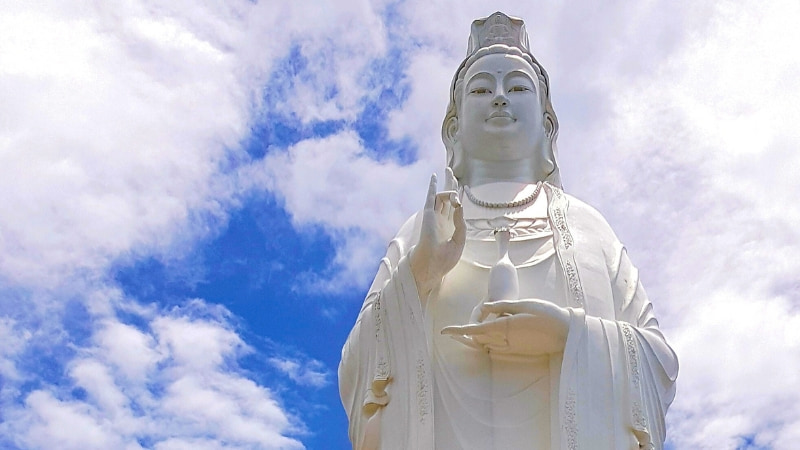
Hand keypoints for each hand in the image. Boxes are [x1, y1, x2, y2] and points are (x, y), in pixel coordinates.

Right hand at [409, 168, 466, 303]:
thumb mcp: (459, 241)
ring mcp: (434, 216)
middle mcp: (441, 220)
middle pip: (446, 199)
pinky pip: (431, 197)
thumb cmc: (444, 259)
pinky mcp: (428, 214)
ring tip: (455, 191)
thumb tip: (459, 206)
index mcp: (449, 227)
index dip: (457, 201)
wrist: (432, 265)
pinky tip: (435, 176)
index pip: (453, 209)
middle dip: (450, 186)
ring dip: (449, 189)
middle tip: (452, 174)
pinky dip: (433, 186)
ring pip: (441, 196)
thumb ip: (461, 223)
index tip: (461, 198)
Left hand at [441, 299, 569, 355]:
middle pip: (478, 339)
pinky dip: (489, 341)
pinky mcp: (519, 350)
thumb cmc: (547, 314)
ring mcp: (512, 347)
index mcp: (505, 326)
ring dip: (476, 338)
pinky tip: (489, 335)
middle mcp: (506, 339)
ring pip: (486, 343)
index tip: (444, 331)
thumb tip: (484, 307)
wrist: (566, 333)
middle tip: (452, 332)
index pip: (475, 329)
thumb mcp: (524, 304)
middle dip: (464, 335)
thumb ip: (502, 306)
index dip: (458, 330)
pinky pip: (497, 347)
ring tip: (468, 332)